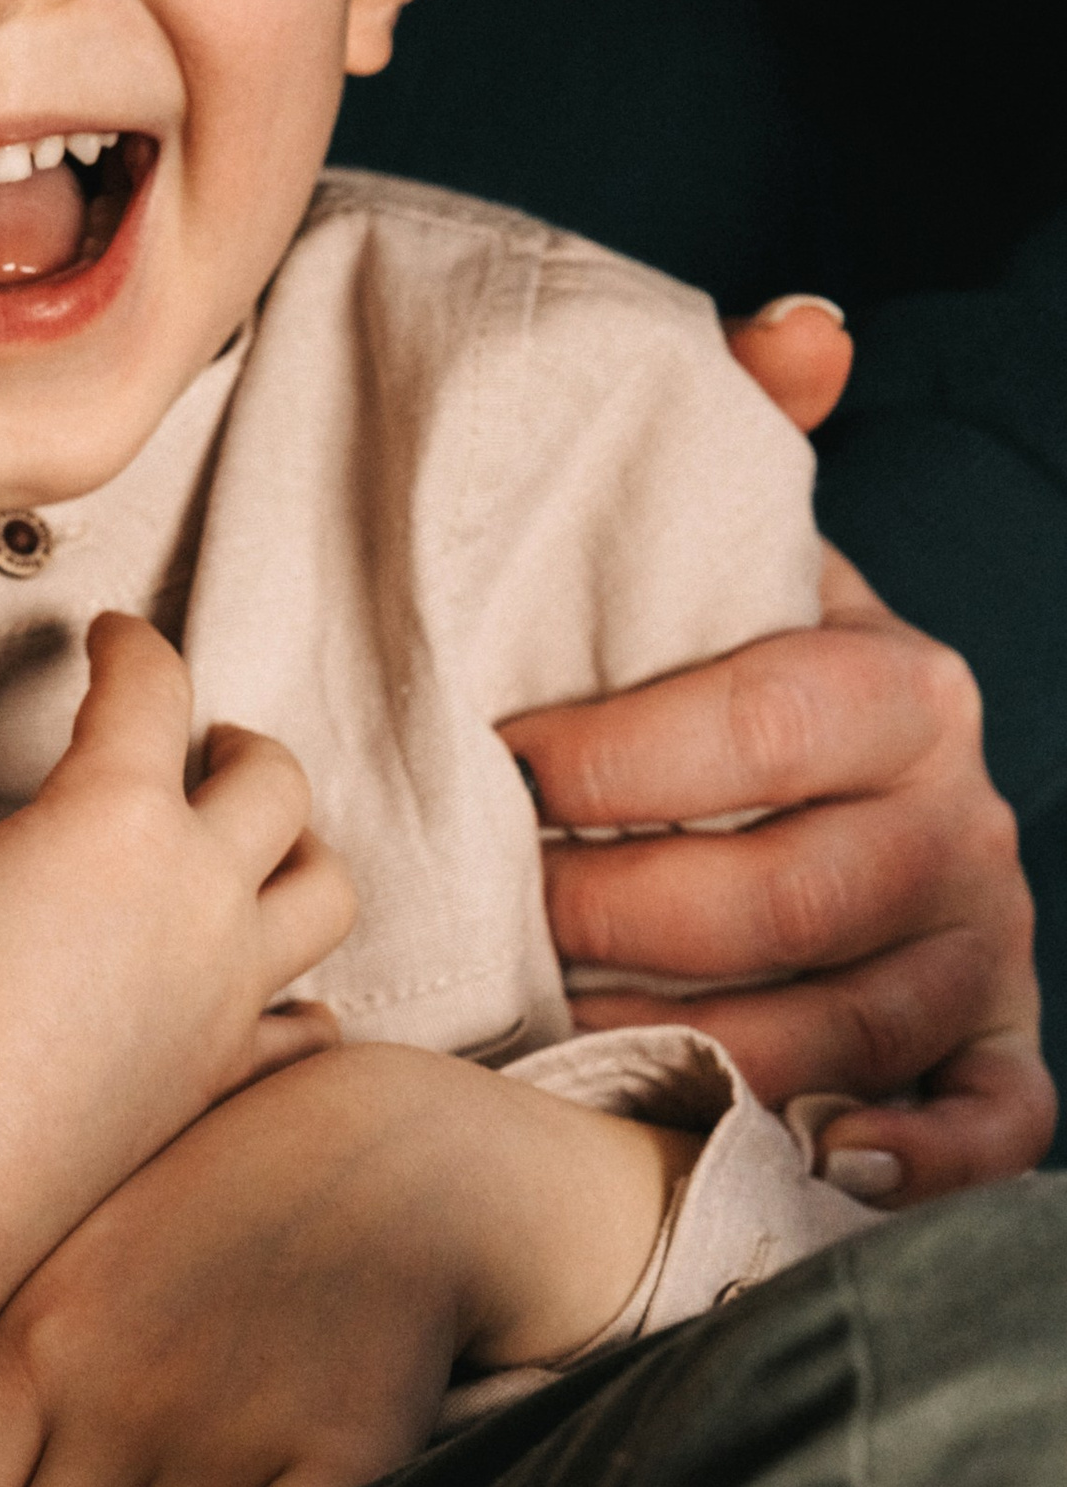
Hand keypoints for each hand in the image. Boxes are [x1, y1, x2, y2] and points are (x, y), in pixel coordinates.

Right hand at [0, 615, 353, 1482]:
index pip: (151, 688)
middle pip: (274, 782)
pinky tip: (268, 996)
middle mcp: (199, 893)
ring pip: (327, 891)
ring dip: (299, 854)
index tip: (112, 637)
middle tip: (197, 743)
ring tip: (254, 849)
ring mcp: (231, 991)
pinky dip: (301, 1002)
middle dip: (237, 744)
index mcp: (116, 818)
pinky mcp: (229, 1074)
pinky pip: (310, 1026)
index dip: (131, 644)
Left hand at [501, 298, 1050, 1197]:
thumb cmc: (715, 672)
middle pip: (785, 895)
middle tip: (495, 913)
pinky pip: (991, 1124)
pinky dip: (918, 1158)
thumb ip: (739, 431)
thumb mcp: (720, 550)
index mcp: (903, 688)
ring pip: (850, 1024)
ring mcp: (980, 949)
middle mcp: (965, 824)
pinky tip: (816, 1158)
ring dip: (697, 1041)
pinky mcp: (987, 1053)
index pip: (761, 724)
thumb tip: (804, 328)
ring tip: (561, 1031)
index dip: (619, 756)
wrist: (797, 785)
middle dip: (616, 914)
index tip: (496, 762)